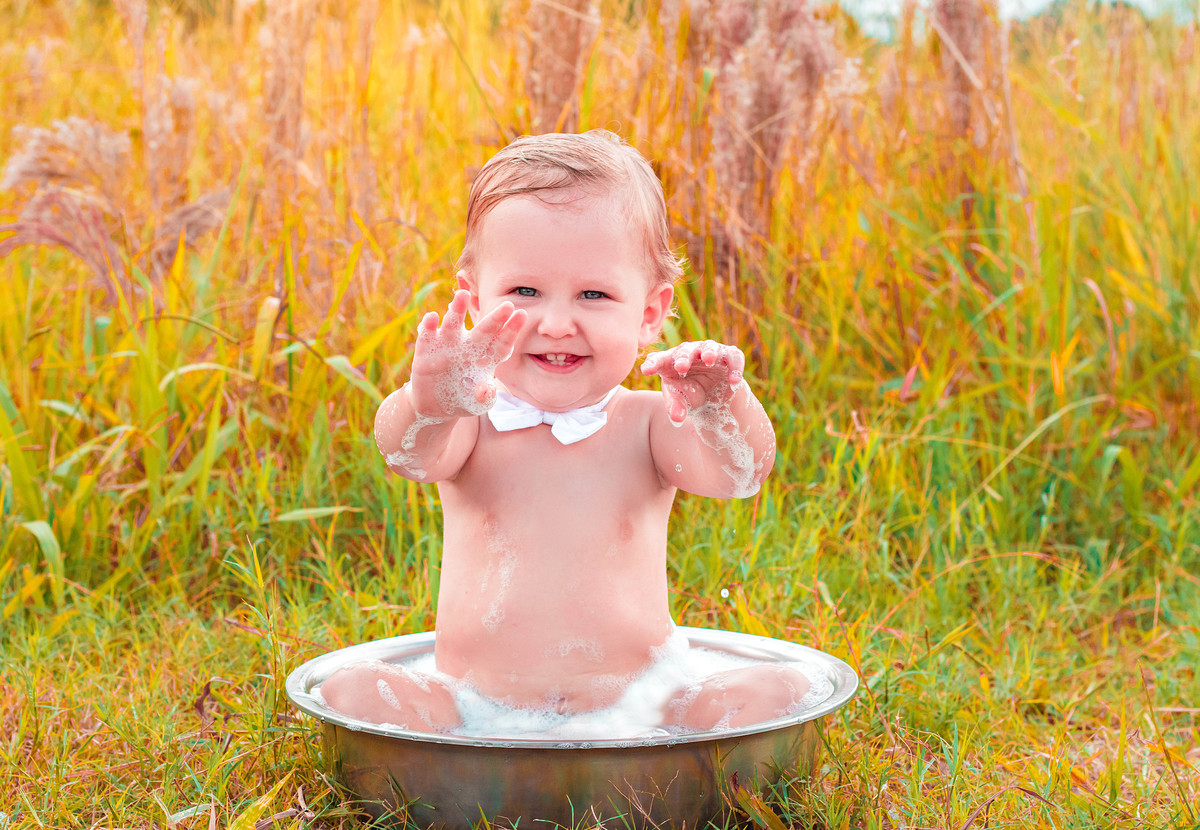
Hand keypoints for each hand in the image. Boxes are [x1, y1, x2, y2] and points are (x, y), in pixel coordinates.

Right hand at [409, 289, 525, 418]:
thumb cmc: (463, 400)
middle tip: (508, 304)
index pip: (501, 344)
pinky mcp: (426, 351)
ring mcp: (446, 347)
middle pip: (483, 330)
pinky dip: (429, 326)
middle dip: (495, 318)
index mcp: (485, 359)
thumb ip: (484, 398)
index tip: (522, 316)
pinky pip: (428, 336)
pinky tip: (432, 317)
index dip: (511, 331)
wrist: (435, 407)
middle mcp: (468, 347)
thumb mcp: (476, 404)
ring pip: (453, 324)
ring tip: (462, 295)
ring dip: (457, 310)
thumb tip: (486, 389)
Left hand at [640, 340, 744, 423]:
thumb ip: (676, 408)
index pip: (659, 360)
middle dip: (683, 357)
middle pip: (684, 350)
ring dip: (709, 352)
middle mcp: (689, 353)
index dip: (653, 364)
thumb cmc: (689, 395)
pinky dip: (735, 368)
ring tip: (708, 360)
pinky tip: (734, 381)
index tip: (646, 370)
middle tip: (680, 366)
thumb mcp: (680, 402)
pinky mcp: (729, 356)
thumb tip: (677, 419)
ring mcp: (710, 352)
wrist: (713, 397)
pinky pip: (733, 358)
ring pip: (710, 347)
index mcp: (670, 362)